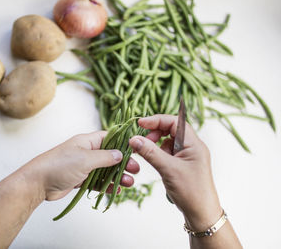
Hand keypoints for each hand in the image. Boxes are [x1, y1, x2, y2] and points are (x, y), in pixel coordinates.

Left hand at [25, 131, 139, 200]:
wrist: (38, 183)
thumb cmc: (59, 165)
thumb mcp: (85, 159)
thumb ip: (105, 157)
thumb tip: (120, 154)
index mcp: (86, 141)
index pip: (109, 138)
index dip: (123, 143)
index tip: (136, 150)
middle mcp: (86, 152)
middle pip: (110, 155)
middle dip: (123, 163)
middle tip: (136, 170)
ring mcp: (83, 166)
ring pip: (105, 170)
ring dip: (117, 176)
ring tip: (129, 183)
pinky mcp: (79, 179)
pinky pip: (97, 181)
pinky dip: (106, 185)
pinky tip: (116, 190)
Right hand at [129, 115, 221, 230]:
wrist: (201, 214)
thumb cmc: (191, 191)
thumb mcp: (168, 169)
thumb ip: (150, 152)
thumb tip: (133, 139)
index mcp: (194, 144)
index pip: (175, 122)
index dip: (157, 120)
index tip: (140, 123)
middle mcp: (192, 147)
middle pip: (171, 129)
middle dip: (155, 132)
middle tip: (142, 141)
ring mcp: (187, 156)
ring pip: (168, 141)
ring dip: (155, 143)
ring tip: (146, 153)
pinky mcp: (182, 164)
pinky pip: (168, 152)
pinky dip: (158, 153)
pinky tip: (153, 161)